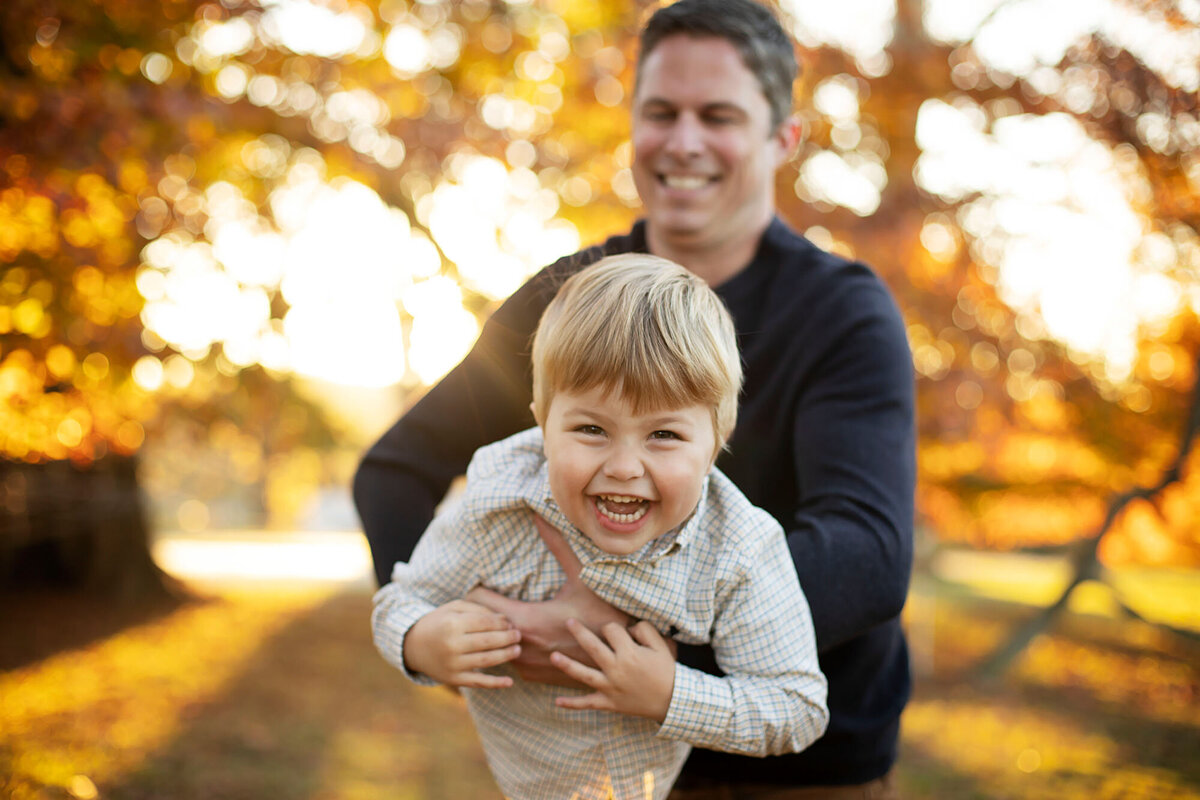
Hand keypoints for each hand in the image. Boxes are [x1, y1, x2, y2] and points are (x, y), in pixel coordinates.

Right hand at [403, 599, 521, 688]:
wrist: (413, 645)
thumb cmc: (438, 622)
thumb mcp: (453, 608)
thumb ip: (477, 608)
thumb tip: (503, 618)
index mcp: (452, 624)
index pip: (485, 623)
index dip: (502, 622)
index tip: (511, 622)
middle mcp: (452, 645)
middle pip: (488, 642)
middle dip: (507, 638)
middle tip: (518, 635)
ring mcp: (453, 664)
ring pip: (486, 661)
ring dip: (506, 656)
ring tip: (517, 650)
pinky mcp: (453, 679)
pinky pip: (477, 682)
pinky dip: (495, 683)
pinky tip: (509, 682)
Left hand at [466, 513, 632, 686]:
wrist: (623, 655)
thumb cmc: (603, 612)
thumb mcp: (581, 577)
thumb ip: (557, 545)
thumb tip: (540, 515)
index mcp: (527, 620)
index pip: (478, 604)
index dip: (477, 591)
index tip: (482, 582)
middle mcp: (521, 647)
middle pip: (480, 626)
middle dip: (482, 611)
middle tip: (488, 597)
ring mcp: (526, 665)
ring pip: (493, 645)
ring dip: (496, 630)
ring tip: (505, 615)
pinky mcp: (533, 676)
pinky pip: (510, 659)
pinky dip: (511, 646)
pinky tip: (525, 635)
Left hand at [551, 619, 675, 721]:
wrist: (673, 701)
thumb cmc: (667, 671)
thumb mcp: (661, 645)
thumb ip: (644, 629)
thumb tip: (628, 627)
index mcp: (628, 653)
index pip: (611, 630)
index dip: (613, 628)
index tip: (617, 633)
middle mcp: (616, 669)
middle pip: (592, 646)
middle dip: (579, 632)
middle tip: (569, 622)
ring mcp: (610, 687)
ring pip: (583, 674)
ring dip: (567, 665)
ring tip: (552, 656)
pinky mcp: (609, 703)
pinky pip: (588, 703)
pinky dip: (572, 704)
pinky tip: (557, 702)